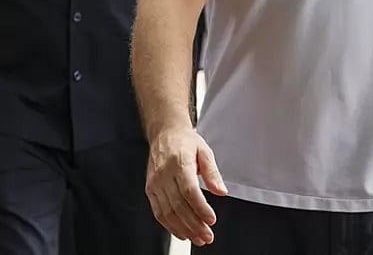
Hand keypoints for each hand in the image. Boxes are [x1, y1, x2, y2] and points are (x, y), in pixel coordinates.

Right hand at [145, 126, 227, 246]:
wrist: (164, 134)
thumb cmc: (185, 142)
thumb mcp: (205, 151)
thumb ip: (213, 173)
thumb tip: (221, 191)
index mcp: (179, 162)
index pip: (189, 190)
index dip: (200, 208)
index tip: (211, 220)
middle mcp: (164, 174)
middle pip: (179, 205)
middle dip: (194, 224)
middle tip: (207, 236)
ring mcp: (155, 183)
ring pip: (168, 212)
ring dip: (183, 229)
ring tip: (198, 238)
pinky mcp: (150, 189)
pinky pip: (158, 212)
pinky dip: (170, 226)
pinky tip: (182, 233)